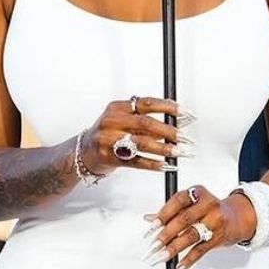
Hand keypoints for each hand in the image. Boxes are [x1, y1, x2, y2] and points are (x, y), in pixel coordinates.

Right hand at [79, 97, 195, 175]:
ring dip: (164, 149)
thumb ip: (148, 120)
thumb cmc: (109, 134)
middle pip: (146, 124)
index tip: (185, 113)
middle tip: (186, 137)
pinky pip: (136, 162)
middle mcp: (112, 121)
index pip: (146, 103)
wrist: (83, 153)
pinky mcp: (109, 157)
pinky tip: (166, 165)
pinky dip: (153, 164)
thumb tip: (179, 121)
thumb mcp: (123, 120)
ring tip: (180, 152)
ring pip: (142, 143)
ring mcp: (109, 140)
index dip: (168, 107)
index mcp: (118, 107)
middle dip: (169, 131)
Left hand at [142, 186, 256, 268]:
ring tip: (160, 257)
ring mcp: (215, 221)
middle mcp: (208, 204)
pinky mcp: (218, 237)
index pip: (178, 201)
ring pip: (191, 236)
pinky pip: (201, 250)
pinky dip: (187, 260)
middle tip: (152, 246)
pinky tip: (178, 267)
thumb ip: (170, 211)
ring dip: (173, 249)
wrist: (235, 218)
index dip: (163, 214)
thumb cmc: (208, 210)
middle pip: (183, 220)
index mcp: (198, 192)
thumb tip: (149, 218)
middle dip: (165, 235)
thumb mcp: (190, 204)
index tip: (151, 227)